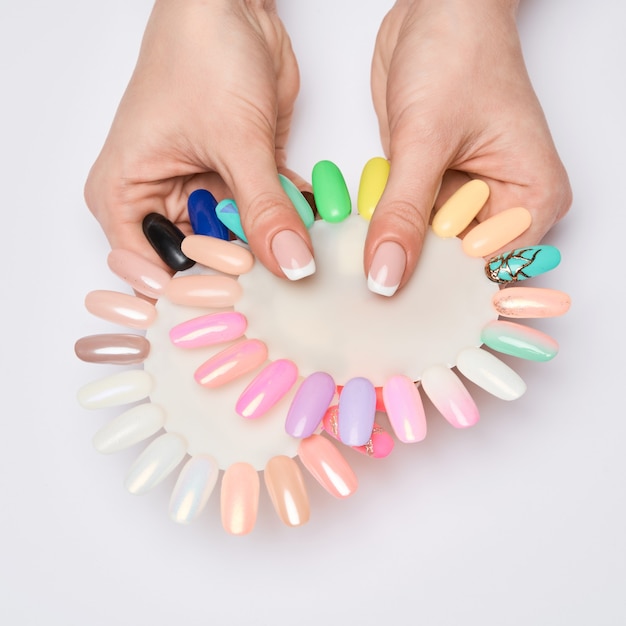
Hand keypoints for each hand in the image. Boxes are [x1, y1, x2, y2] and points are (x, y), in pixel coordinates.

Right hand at [85, 0, 313, 278]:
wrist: (234, 6)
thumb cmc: (200, 53)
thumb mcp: (234, 140)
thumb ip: (262, 208)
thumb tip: (289, 264)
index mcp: (126, 196)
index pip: (152, 270)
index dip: (194, 292)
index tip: (237, 308)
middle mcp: (160, 201)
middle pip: (199, 262)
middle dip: (241, 273)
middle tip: (280, 292)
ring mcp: (202, 192)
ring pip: (237, 242)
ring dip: (270, 246)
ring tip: (304, 263)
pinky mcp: (238, 181)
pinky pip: (263, 215)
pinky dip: (287, 220)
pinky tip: (315, 231)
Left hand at [367, 0, 571, 295]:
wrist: (435, 10)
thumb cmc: (458, 53)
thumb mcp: (427, 138)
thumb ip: (404, 212)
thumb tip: (387, 274)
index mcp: (531, 199)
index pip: (485, 270)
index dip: (439, 290)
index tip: (392, 304)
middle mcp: (501, 206)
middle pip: (452, 265)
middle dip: (409, 270)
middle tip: (363, 290)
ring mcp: (463, 199)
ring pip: (423, 247)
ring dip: (390, 248)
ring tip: (352, 269)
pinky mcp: (431, 188)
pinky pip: (404, 222)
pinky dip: (380, 226)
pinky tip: (354, 237)